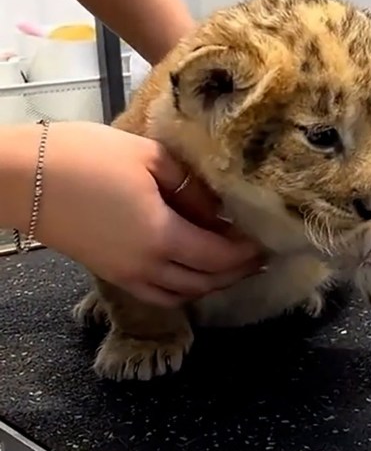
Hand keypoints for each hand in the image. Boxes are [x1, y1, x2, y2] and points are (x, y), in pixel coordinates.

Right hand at [36, 121, 262, 305]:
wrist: (24, 176)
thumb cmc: (87, 157)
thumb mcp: (150, 158)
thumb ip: (192, 189)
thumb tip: (219, 211)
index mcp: (161, 236)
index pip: (219, 257)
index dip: (246, 253)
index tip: (267, 241)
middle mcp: (148, 266)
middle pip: (206, 281)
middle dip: (238, 272)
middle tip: (260, 257)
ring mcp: (127, 274)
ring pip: (183, 294)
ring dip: (213, 284)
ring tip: (233, 266)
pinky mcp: (111, 273)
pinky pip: (159, 294)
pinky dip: (184, 290)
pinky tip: (193, 274)